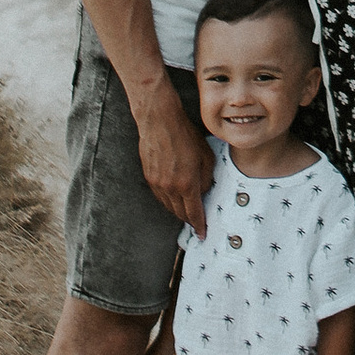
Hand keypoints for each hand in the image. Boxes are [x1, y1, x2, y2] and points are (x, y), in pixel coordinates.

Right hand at [132, 80, 210, 225]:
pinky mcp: (148, 177)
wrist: (159, 121)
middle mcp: (170, 187)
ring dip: (178, 210)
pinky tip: (174, 195)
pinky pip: (160, 196)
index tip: (202, 234)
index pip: (194, 213)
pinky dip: (168, 200)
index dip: (199, 226)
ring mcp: (157, 183)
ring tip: (186, 209)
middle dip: (189, 219)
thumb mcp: (206, 155)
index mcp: (187, 183)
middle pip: (180, 213)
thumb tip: (204, 192)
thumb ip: (207, 178)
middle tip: (196, 221)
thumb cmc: (185, 134)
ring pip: (168, 206)